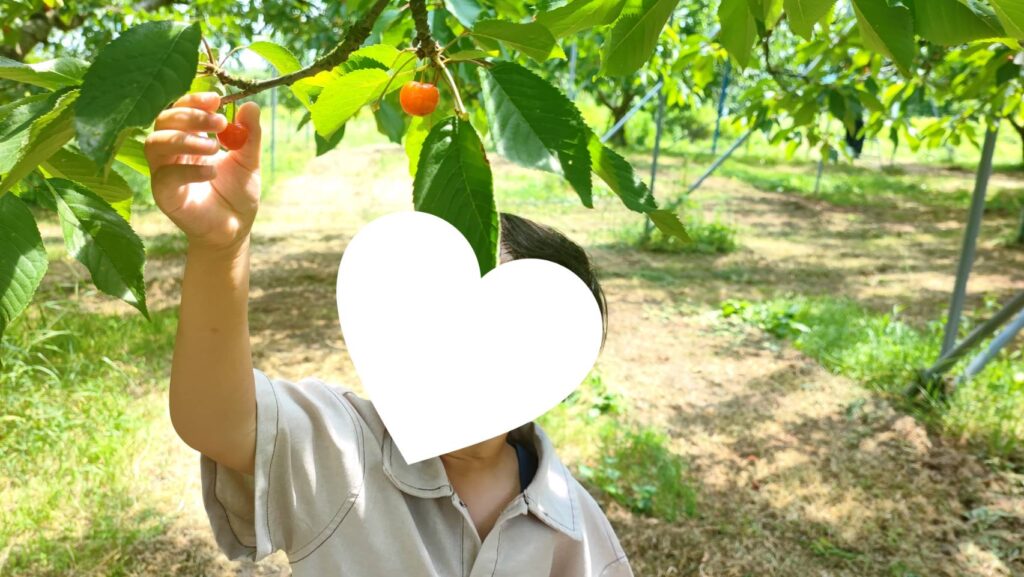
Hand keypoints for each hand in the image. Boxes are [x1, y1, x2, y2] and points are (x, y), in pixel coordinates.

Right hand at [145, 92, 261, 253]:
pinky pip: (165, 175)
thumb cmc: (238, 193)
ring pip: (155, 144)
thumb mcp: (249, 161)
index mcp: (190, 138)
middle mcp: (172, 151)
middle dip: (191, 116)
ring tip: (215, 149)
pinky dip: (188, 170)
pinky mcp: (163, 194)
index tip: (216, 99)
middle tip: (220, 123)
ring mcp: (164, 171)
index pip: (180, 109)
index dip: (194, 100)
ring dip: (185, 140)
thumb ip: (250, 135)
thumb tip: (251, 105)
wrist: (235, 228)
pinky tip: (211, 172)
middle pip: (164, 120)